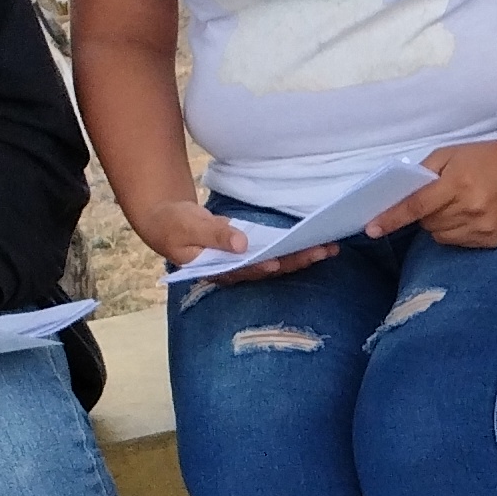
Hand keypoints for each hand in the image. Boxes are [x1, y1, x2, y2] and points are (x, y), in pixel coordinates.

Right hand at [133, 194, 333, 281]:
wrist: (168, 223)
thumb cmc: (174, 224)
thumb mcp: (188, 225)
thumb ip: (213, 234)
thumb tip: (240, 244)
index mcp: (215, 269)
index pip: (243, 270)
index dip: (261, 266)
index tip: (278, 262)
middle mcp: (234, 271)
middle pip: (268, 269)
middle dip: (296, 260)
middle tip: (322, 250)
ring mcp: (244, 264)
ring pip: (277, 263)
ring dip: (302, 256)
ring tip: (328, 248)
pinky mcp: (251, 254)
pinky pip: (277, 253)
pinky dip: (295, 249)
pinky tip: (315, 244)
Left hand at [373, 141, 496, 250]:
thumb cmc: (486, 157)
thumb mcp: (451, 154)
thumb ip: (424, 173)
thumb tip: (400, 197)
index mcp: (458, 184)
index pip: (416, 207)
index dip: (391, 218)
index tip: (372, 228)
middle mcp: (471, 209)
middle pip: (427, 224)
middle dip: (427, 212)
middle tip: (444, 196)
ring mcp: (484, 227)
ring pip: (441, 236)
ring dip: (441, 223)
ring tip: (461, 205)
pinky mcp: (493, 240)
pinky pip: (460, 243)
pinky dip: (458, 231)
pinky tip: (473, 214)